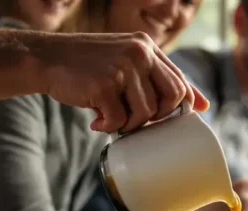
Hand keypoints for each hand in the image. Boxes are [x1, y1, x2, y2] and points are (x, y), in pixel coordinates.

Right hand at [37, 32, 209, 132]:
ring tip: (111, 119)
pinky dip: (108, 127)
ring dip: (129, 124)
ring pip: (146, 113)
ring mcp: (122, 67)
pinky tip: (96, 120)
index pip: (180, 81)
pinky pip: (120, 120)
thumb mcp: (126, 61)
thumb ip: (156, 78)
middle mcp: (139, 52)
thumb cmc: (88, 66)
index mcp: (147, 46)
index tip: (170, 120)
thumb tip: (203, 105)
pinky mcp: (104, 84)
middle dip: (158, 118)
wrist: (44, 58)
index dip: (180, 106)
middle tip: (137, 121)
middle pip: (172, 98)